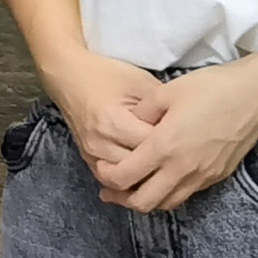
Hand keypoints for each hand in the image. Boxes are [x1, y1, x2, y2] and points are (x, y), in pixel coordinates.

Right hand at [44, 47, 171, 177]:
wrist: (70, 77)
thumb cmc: (108, 76)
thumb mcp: (141, 83)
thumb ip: (161, 108)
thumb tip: (182, 131)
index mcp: (112, 121)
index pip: (150, 146)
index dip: (172, 145)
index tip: (188, 140)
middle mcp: (99, 143)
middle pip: (138, 169)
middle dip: (160, 166)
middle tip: (180, 159)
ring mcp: (91, 154)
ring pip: (124, 181)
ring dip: (144, 178)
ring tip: (166, 170)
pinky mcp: (88, 159)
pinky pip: (111, 180)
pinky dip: (128, 181)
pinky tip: (145, 175)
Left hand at [92, 64, 257, 213]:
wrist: (256, 95)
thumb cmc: (211, 88)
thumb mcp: (166, 91)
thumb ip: (141, 112)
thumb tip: (128, 124)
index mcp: (164, 146)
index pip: (124, 177)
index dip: (106, 176)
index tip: (101, 168)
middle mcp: (182, 169)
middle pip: (143, 202)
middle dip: (122, 199)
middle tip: (110, 189)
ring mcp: (202, 176)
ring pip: (166, 204)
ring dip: (146, 199)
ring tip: (134, 187)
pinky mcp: (216, 177)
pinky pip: (185, 194)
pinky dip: (168, 193)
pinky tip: (162, 178)